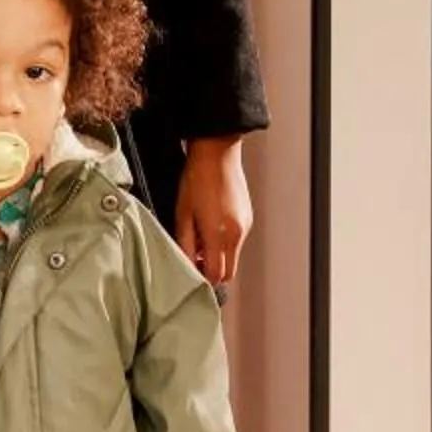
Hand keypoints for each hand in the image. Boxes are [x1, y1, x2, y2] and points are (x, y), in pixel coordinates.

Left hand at [176, 136, 254, 286]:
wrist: (217, 153)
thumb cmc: (196, 178)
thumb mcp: (182, 212)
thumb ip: (184, 242)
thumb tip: (186, 262)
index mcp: (219, 234)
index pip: (216, 275)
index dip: (203, 278)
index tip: (192, 271)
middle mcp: (237, 234)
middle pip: (229, 272)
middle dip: (213, 271)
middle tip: (195, 257)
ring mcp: (245, 226)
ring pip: (234, 256)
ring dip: (218, 254)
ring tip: (201, 234)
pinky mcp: (249, 218)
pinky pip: (237, 240)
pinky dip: (225, 241)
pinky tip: (212, 223)